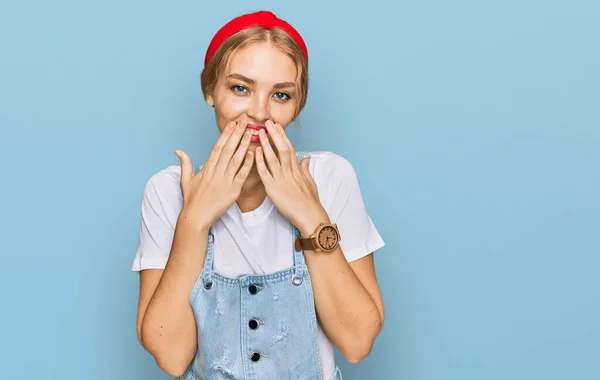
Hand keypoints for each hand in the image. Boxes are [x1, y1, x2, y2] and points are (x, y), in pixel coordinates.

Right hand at [175, 120, 253, 231]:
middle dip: (237, 134)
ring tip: (251, 133)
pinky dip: (247, 164)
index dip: (225, 134)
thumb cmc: (191, 200)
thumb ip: (185, 164)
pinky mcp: (233, 191)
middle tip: (245, 122)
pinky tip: (253, 154)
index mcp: (207, 168)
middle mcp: (216, 172)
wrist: (196, 217)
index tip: (232, 124)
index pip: (217, 147)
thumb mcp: (186, 180)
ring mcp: (225, 181)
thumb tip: (178, 150)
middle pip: (228, 149)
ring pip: (236, 159)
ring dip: (244, 145)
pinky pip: (241, 175)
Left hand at [255, 120, 328, 235]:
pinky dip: (259, 161)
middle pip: (282, 148)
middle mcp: (289, 171)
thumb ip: (305, 169)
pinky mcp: (273, 188)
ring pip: (273, 157)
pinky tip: (255, 151)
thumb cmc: (310, 201)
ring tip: (259, 132)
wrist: (309, 215)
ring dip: (266, 143)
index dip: (283, 136)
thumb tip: (306, 158)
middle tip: (268, 122)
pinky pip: (264, 172)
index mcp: (297, 170)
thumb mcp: (310, 182)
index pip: (290, 148)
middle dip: (275, 134)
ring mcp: (281, 179)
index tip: (277, 126)